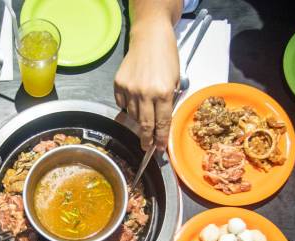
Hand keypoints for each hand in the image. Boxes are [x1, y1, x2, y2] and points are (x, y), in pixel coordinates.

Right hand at [114, 16, 179, 150]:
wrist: (150, 38)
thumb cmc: (167, 57)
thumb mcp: (175, 80)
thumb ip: (168, 101)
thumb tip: (160, 123)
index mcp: (163, 93)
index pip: (161, 123)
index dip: (160, 138)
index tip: (159, 148)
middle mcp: (145, 93)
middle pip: (144, 124)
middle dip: (146, 139)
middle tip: (147, 147)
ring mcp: (130, 89)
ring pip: (132, 115)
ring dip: (138, 120)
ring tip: (143, 117)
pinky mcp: (119, 84)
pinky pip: (122, 104)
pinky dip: (127, 107)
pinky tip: (134, 101)